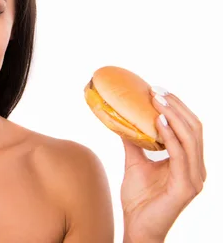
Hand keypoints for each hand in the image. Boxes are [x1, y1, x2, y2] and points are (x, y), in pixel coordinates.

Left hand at [119, 86, 205, 241]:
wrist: (137, 227)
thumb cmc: (139, 199)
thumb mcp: (134, 163)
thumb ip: (133, 142)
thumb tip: (121, 119)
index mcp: (189, 162)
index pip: (189, 128)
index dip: (176, 107)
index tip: (157, 90)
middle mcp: (196, 168)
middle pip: (194, 129)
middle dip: (176, 106)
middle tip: (156, 90)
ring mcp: (194, 178)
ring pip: (191, 138)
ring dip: (174, 116)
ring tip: (157, 101)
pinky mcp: (187, 186)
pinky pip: (181, 155)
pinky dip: (170, 136)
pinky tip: (158, 123)